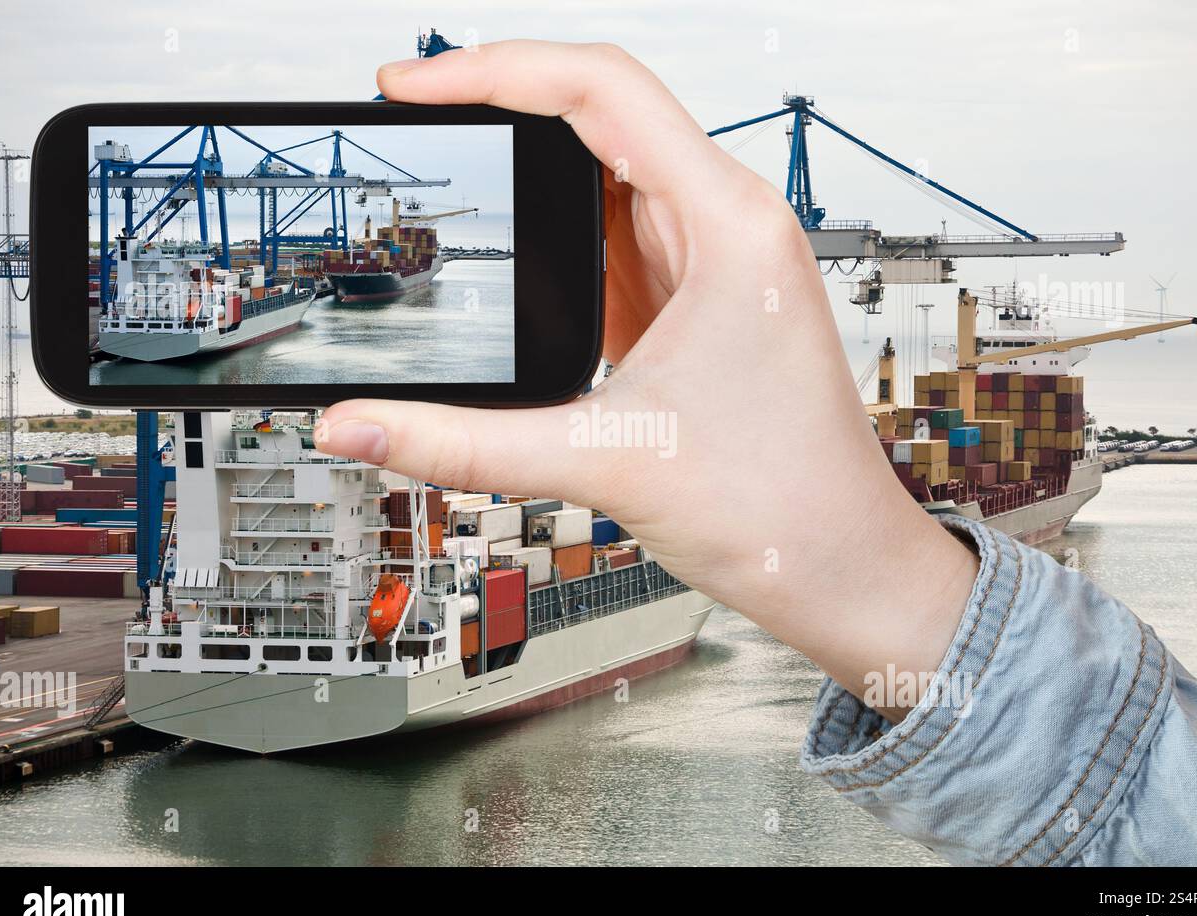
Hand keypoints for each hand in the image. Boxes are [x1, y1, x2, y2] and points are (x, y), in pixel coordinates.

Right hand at [316, 40, 976, 714]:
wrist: (840, 565)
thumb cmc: (780, 505)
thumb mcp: (605, 461)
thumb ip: (465, 444)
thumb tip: (357, 424)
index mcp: (730, 226)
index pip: (602, 92)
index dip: (495, 69)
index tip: (413, 86)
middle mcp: (728, 227)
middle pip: (600, 121)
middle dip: (501, 114)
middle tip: (416, 124)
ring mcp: (713, 264)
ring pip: (605, 180)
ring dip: (527, 181)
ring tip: (448, 186)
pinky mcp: (694, 304)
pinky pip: (613, 242)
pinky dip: (553, 242)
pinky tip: (508, 259)